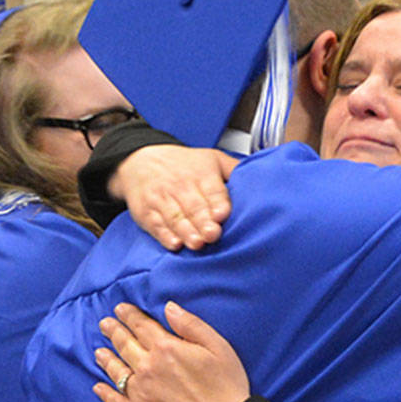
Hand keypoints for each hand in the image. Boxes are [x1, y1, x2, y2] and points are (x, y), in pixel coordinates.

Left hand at [92, 301, 250, 401]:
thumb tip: (168, 308)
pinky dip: (104, 393)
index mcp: (166, 348)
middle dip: (113, 331)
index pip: (141, 326)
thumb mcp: (217, 346)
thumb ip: (190, 325)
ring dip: (106, 359)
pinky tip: (97, 387)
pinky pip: (115, 401)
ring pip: (116, 370)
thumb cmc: (226, 385)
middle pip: (125, 345)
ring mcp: (139, 392)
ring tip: (99, 352)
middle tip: (104, 324)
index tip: (120, 309)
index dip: (129, 315)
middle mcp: (147, 368)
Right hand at [112, 145, 235, 251]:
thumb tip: (260, 178)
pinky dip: (165, 236)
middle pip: (194, 207)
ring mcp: (162, 201)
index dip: (217, 203)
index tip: (222, 214)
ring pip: (176, 218)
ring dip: (186, 232)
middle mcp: (181, 187)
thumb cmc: (182, 164)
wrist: (140, 161)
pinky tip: (174, 244)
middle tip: (212, 234)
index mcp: (201, 174)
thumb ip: (234, 169)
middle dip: (203, 222)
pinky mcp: (147, 214)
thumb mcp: (210, 158)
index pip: (212, 190)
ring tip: (196, 243)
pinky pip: (156, 226)